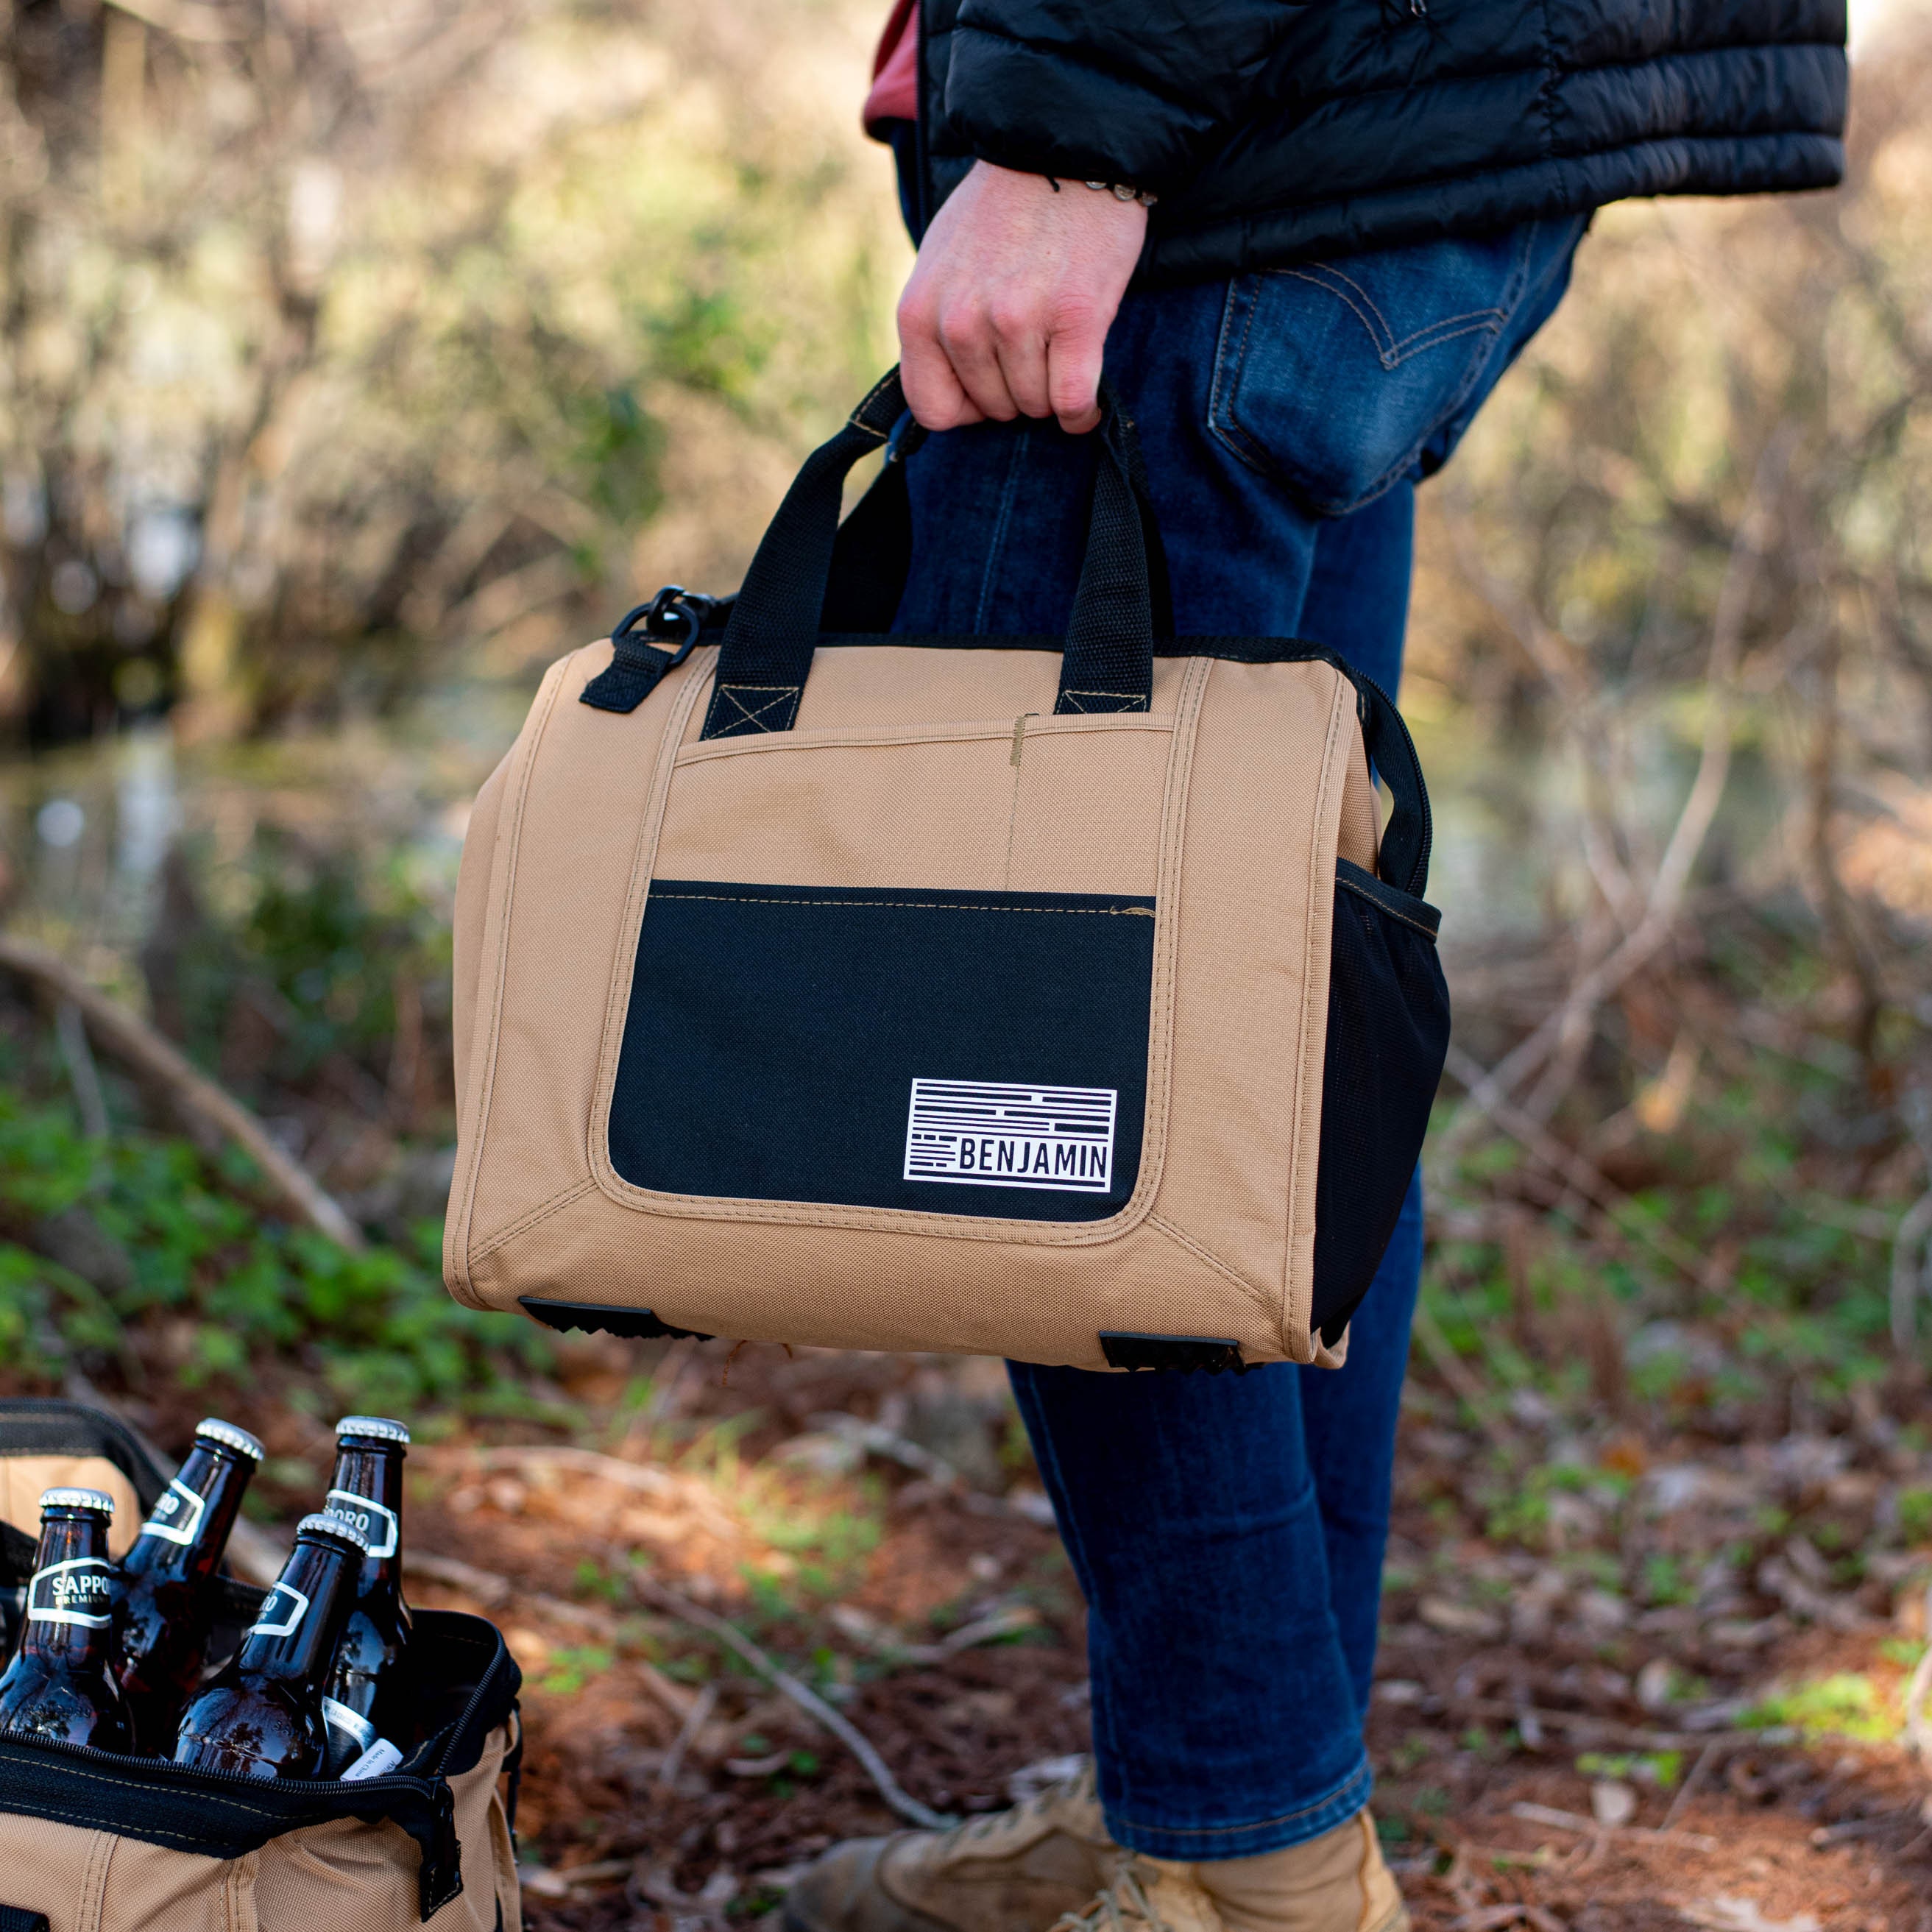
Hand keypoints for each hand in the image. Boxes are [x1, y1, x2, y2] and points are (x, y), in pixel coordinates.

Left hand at [897, 160, 1146, 434]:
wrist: (1062, 149)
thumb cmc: (1004, 210)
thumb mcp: (940, 264)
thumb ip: (936, 324)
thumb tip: (950, 394)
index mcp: (920, 312)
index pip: (933, 408)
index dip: (967, 409)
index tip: (989, 388)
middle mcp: (962, 322)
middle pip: (994, 410)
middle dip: (1018, 391)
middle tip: (1036, 348)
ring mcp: (1017, 321)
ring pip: (1036, 406)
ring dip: (1053, 392)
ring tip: (1060, 349)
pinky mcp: (1075, 319)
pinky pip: (1072, 401)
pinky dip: (1082, 413)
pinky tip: (1087, 405)